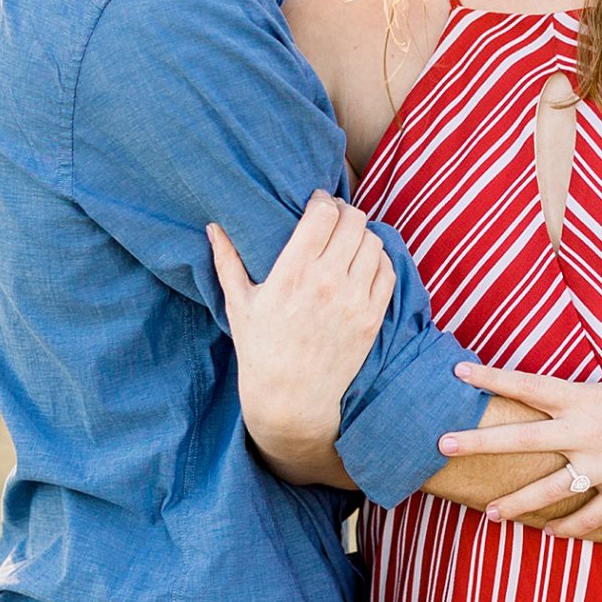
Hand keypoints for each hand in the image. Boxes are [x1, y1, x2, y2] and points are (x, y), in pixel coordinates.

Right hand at [208, 193, 394, 472]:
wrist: (292, 401)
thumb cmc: (261, 351)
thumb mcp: (239, 304)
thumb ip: (227, 261)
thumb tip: (214, 227)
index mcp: (292, 273)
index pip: (323, 214)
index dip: (323, 200)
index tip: (317, 203)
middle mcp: (327, 282)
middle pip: (353, 220)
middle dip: (344, 213)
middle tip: (335, 218)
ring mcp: (354, 300)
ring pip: (373, 242)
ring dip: (362, 235)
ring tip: (349, 240)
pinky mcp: (372, 317)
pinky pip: (387, 271)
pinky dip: (378, 260)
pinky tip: (363, 263)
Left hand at [438, 360, 601, 541]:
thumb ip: (580, 404)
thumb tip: (546, 407)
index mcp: (588, 397)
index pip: (528, 385)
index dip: (492, 378)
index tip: (457, 371)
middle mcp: (591, 430)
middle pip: (523, 438)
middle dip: (480, 442)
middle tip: (442, 443)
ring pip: (549, 489)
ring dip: (515, 503)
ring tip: (488, 512)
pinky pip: (591, 517)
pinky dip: (570, 528)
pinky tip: (551, 534)